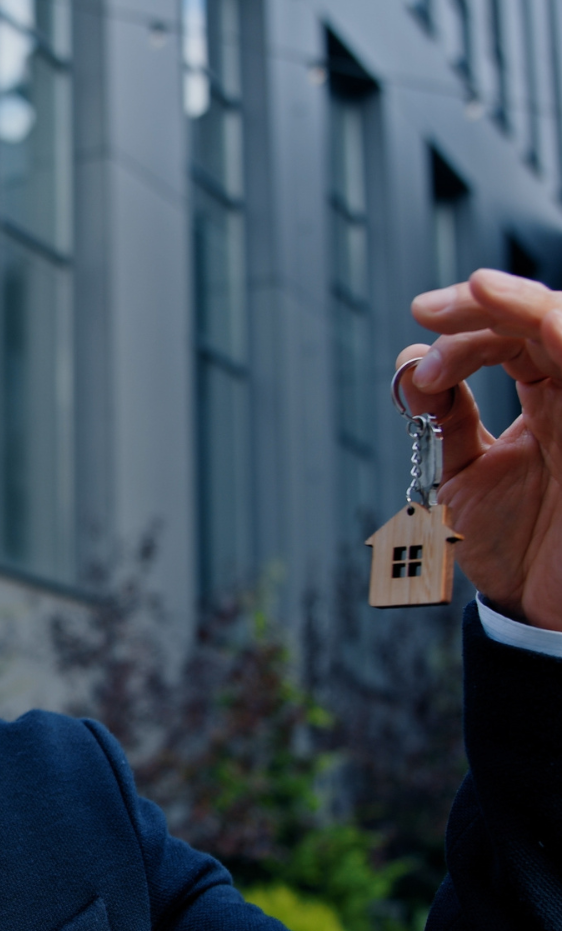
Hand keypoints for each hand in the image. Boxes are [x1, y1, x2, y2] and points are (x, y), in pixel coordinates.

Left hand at [401, 268, 561, 629]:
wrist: (537, 609)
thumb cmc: (510, 544)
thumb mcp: (461, 474)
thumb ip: (443, 419)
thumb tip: (412, 361)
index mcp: (546, 401)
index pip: (512, 336)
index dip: (466, 327)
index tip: (420, 350)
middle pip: (546, 319)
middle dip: (486, 303)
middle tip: (431, 306)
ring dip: (527, 306)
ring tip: (477, 292)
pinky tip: (544, 323)